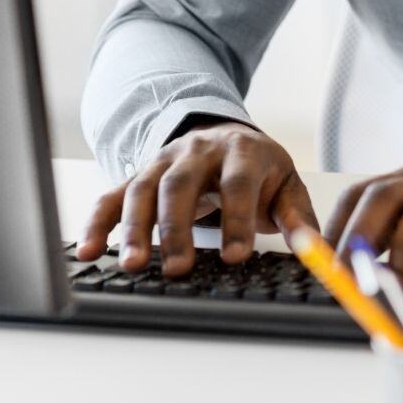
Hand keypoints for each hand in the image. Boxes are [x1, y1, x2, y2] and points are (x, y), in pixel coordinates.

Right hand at [76, 121, 317, 275]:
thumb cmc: (258, 169)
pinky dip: (97, 221)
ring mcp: (163, 161)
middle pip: (181, 184)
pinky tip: (88, 249)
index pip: (237, 183)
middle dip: (176, 226)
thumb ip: (299, 217)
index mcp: (241, 152)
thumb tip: (314, 248)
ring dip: (134, 227)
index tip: (236, 256)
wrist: (225, 135)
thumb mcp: (286, 185)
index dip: (236, 218)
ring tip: (132, 265)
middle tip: (177, 267)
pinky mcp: (139, 175)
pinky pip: (113, 195)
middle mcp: (197, 152)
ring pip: (143, 188)